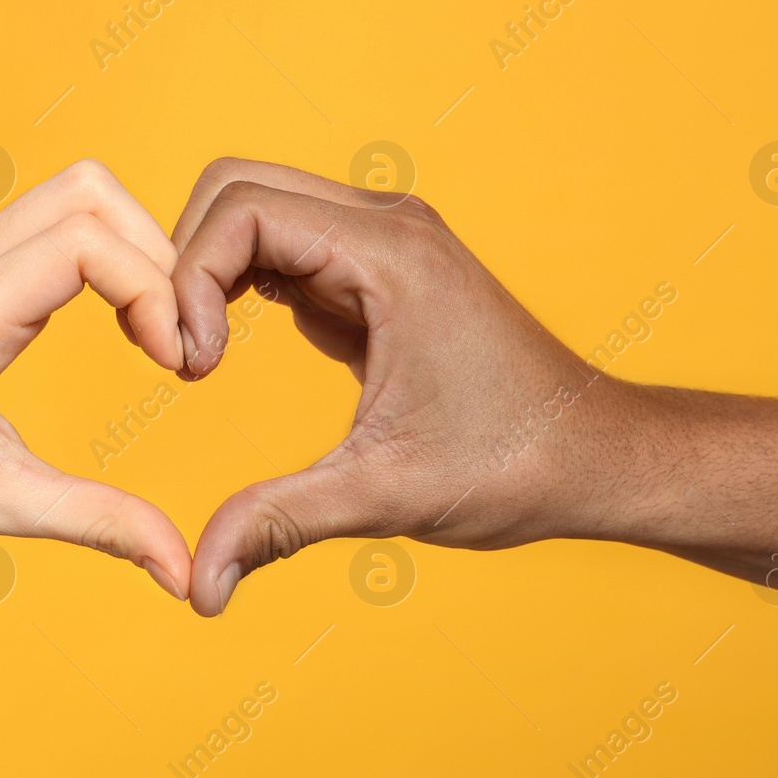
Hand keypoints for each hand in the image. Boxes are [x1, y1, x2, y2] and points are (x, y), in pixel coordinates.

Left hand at [0, 160, 193, 599]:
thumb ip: (99, 525)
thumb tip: (183, 570)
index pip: (84, 242)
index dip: (151, 289)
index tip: (173, 363)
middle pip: (89, 192)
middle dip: (156, 255)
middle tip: (176, 339)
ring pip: (75, 196)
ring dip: (135, 251)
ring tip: (156, 333)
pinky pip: (56, 225)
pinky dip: (107, 259)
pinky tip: (124, 326)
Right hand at [170, 158, 627, 615]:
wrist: (597, 456)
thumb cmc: (515, 464)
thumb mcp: (385, 495)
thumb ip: (280, 524)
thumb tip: (197, 588)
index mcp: (391, 253)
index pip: (242, 210)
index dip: (188, 280)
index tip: (191, 370)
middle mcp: (386, 226)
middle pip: (236, 189)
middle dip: (184, 262)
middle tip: (179, 357)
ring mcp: (382, 243)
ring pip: (254, 210)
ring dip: (207, 272)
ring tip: (197, 358)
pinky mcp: (376, 273)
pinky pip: (282, 246)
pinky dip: (237, 286)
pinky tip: (228, 354)